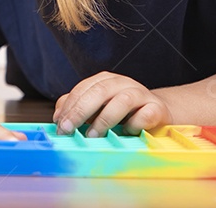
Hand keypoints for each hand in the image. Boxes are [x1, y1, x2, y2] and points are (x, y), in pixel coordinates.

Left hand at [53, 71, 170, 137]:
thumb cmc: (123, 112)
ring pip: (123, 100)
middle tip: (68, 128)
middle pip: (100, 91)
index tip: (59, 124)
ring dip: (105, 118)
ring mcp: (141, 94)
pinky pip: (146, 114)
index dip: (69, 106)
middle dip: (81, 110)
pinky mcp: (157, 108)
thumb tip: (58, 116)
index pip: (83, 88)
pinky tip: (127, 133)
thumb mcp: (97, 108)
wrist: (157, 112)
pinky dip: (135, 124)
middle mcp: (122, 83)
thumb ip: (76, 108)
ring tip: (92, 135)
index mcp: (105, 81)